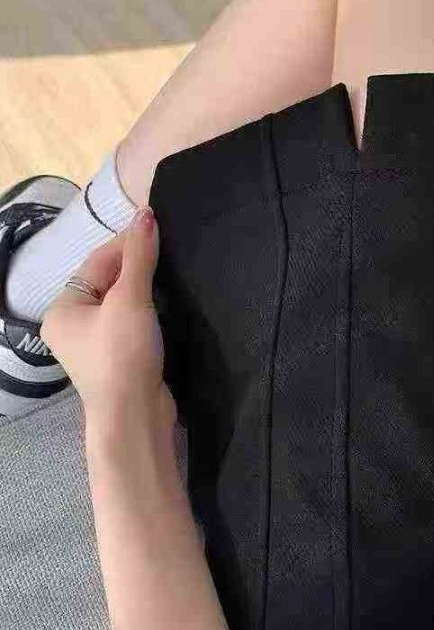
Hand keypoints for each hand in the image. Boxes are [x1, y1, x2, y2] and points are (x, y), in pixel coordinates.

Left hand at [41, 209, 173, 425]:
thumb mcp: (131, 300)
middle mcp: (73, 325)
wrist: (135, 415)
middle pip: (108, 281)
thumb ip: (139, 257)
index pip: (97, 262)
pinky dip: (149, 310)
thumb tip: (146, 214)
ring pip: (122, 303)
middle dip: (137, 266)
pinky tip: (169, 304)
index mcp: (63, 309)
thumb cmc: (123, 354)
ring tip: (173, 274)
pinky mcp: (119, 358)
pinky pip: (131, 322)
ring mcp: (96, 344)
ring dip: (146, 288)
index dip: (127, 243)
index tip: (157, 228)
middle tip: (169, 252)